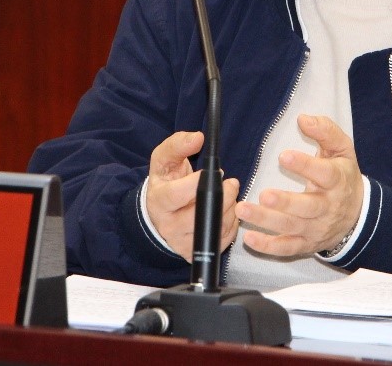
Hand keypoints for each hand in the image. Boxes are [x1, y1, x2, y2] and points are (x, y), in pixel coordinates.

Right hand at [145, 130, 239, 261]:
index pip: (178, 194)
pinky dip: (232, 223)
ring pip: (216, 227)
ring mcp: (182, 243)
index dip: (199, 182)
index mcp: (159, 201)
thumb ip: (178, 144)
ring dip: (232, 208)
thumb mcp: (164, 160)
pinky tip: (227, 211)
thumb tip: (197, 138)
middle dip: (224, 195)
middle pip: (202, 214)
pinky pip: (223, 239)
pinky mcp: (195, 252)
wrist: (159, 214)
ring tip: (230, 195)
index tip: (214, 172)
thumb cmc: (165, 183)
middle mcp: (169, 226)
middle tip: (230, 183)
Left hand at [235, 114, 363, 256]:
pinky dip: (268, 246)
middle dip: (284, 202)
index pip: (325, 174)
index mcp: (337, 181)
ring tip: (243, 210)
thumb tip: (303, 118)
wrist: (358, 215)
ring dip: (267, 221)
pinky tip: (249, 238)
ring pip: (292, 227)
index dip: (305, 166)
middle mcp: (327, 207)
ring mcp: (316, 228)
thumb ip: (325, 131)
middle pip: (307, 207)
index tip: (283, 156)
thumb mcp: (342, 149)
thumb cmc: (344, 176)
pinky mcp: (306, 243)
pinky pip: (287, 248)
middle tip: (263, 194)